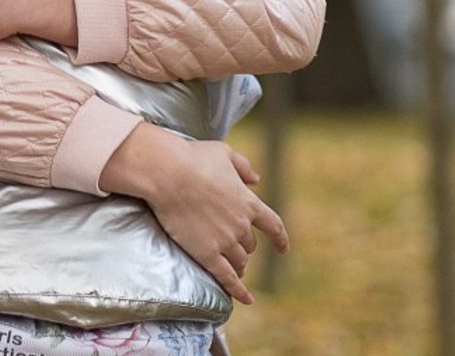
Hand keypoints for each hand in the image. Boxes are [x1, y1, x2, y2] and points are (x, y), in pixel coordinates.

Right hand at [99, 125, 287, 304]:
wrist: (170, 174)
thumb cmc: (195, 159)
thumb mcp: (225, 154)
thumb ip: (243, 167)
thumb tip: (257, 179)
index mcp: (248, 202)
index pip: (273, 225)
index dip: (280, 238)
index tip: (284, 248)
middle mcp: (241, 225)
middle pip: (250, 245)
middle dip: (245, 247)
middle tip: (235, 247)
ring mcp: (225, 242)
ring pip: (240, 262)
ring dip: (239, 265)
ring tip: (235, 268)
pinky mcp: (207, 255)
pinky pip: (228, 279)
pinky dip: (239, 291)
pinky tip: (247, 299)